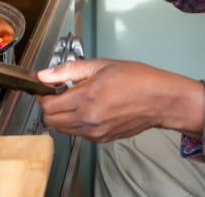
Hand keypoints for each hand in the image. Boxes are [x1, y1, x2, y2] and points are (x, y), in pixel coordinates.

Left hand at [36, 59, 204, 142]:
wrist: (160, 100)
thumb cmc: (138, 80)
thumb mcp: (102, 65)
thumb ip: (69, 70)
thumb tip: (44, 75)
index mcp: (86, 98)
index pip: (47, 106)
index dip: (43, 96)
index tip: (48, 88)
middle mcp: (88, 119)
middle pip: (51, 121)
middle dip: (50, 107)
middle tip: (60, 93)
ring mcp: (94, 132)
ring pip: (63, 129)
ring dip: (63, 116)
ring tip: (79, 100)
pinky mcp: (102, 139)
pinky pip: (79, 134)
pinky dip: (77, 123)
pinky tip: (91, 109)